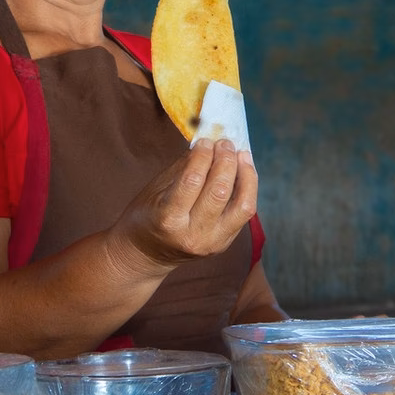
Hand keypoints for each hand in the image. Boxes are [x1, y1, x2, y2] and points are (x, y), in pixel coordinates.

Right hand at [108, 139, 257, 275]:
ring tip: (241, 154)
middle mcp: (192, 234)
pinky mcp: (224, 244)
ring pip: (242, 205)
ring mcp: (212, 242)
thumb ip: (184, 168)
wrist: (147, 254)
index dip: (203, 155)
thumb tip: (209, 143)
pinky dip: (248, 189)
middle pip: (220, 192)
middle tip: (224, 143)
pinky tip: (244, 171)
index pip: (192, 181)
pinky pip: (244, 213)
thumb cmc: (148, 215)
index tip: (206, 140)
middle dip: (226, 161)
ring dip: (245, 174)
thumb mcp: (156, 189)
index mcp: (168, 218)